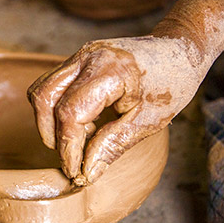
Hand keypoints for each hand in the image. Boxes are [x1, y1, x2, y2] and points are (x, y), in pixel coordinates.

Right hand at [28, 36, 205, 183]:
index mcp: (110, 71)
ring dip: (51, 121)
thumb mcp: (149, 121)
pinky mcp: (78, 58)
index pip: (71, 114)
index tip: (74, 172)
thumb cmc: (172, 82)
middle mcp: (88, 57)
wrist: (181, 49)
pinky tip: (87, 123)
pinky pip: (54, 84)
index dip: (68, 148)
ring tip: (81, 139)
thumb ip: (113, 146)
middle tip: (72, 160)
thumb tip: (87, 172)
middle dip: (52, 135)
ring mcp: (80, 54)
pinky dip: (59, 109)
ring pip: (43, 89)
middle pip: (45, 98)